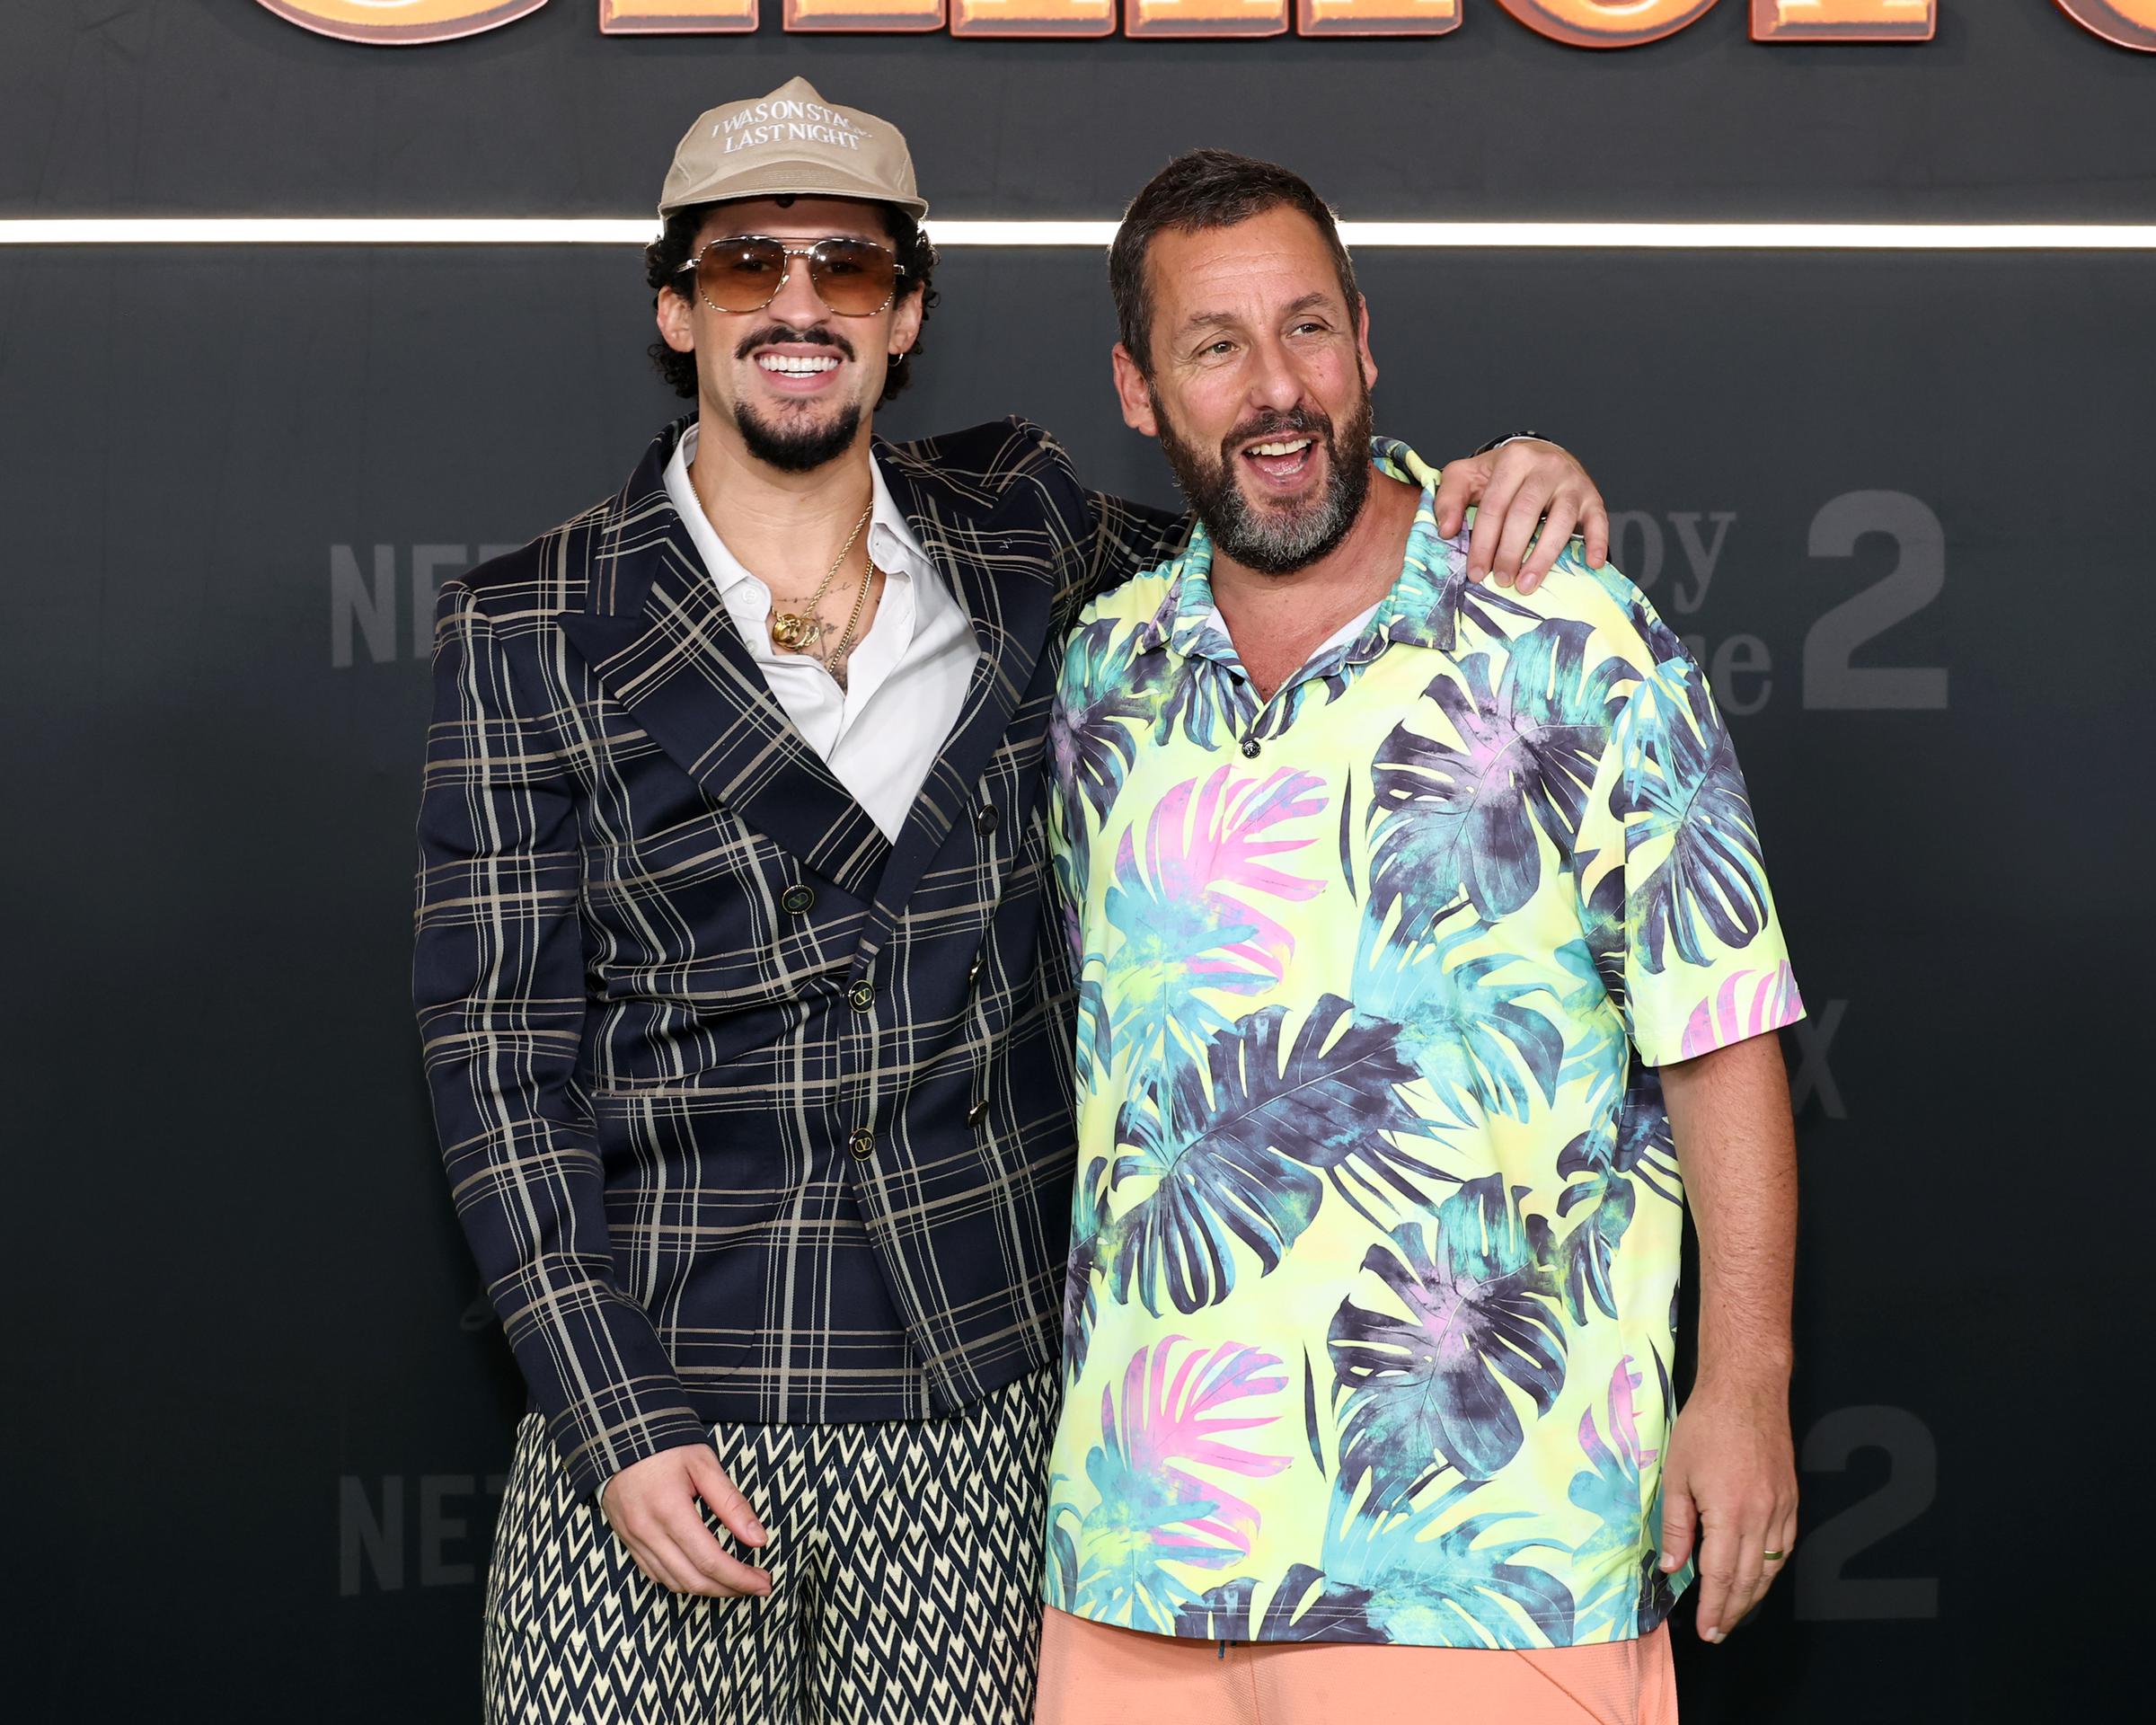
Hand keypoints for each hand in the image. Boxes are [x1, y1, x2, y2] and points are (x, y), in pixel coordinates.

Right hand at [601, 1442, 771, 1598]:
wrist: (620, 1437)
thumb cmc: (666, 1446)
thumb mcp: (704, 1464)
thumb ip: (731, 1503)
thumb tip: (759, 1539)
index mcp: (670, 1511)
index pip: (710, 1561)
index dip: (740, 1577)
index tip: (764, 1583)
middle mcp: (649, 1532)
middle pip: (693, 1580)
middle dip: (729, 1589)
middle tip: (757, 1586)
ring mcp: (635, 1540)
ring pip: (674, 1583)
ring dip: (707, 1590)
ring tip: (734, 1582)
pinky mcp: (628, 1541)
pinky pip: (656, 1575)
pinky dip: (682, 1582)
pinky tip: (701, 1574)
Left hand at [1432, 438, 1609, 594]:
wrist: (1541, 454)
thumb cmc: (1501, 473)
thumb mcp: (1467, 475)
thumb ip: (1449, 498)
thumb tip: (1446, 531)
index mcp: (1513, 460)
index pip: (1495, 507)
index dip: (1484, 542)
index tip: (1476, 572)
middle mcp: (1546, 467)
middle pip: (1525, 514)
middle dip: (1510, 552)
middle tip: (1501, 580)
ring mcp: (1572, 482)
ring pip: (1560, 521)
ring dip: (1543, 557)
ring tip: (1527, 584)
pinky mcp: (1592, 496)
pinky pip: (1599, 520)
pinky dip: (1598, 542)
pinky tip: (1592, 563)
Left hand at [1657, 1375, 1797, 1642]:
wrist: (1747, 1392)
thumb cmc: (1705, 1428)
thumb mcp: (1676, 1475)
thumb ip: (1675, 1525)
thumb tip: (1672, 1566)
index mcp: (1729, 1515)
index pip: (1720, 1576)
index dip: (1713, 1607)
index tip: (1706, 1631)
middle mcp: (1762, 1518)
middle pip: (1749, 1580)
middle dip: (1733, 1610)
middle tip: (1718, 1632)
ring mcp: (1781, 1510)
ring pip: (1771, 1567)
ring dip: (1753, 1595)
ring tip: (1735, 1613)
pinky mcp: (1791, 1499)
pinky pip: (1785, 1545)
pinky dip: (1771, 1568)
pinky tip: (1758, 1576)